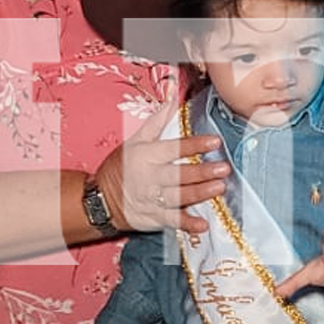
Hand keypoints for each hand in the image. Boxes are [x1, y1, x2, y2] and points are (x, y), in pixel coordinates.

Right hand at [93, 87, 228, 234]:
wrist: (100, 200)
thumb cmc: (121, 167)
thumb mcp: (135, 141)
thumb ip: (157, 121)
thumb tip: (172, 98)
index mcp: (147, 156)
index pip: (173, 148)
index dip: (194, 144)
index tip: (215, 141)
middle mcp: (150, 178)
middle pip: (179, 174)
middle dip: (202, 172)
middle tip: (223, 168)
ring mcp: (152, 199)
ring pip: (179, 196)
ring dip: (200, 193)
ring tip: (219, 188)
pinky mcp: (154, 218)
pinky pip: (172, 221)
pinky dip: (187, 224)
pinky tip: (203, 225)